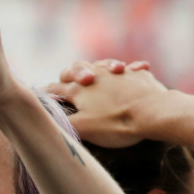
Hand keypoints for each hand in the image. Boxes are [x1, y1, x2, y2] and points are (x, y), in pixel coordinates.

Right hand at [46, 60, 167, 147]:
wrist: (153, 113)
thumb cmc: (115, 122)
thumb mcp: (83, 129)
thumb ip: (63, 123)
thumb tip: (49, 120)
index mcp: (79, 89)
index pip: (55, 89)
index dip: (45, 94)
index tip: (39, 97)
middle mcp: (96, 76)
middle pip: (75, 68)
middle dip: (69, 74)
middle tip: (70, 83)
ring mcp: (117, 73)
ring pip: (101, 64)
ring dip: (97, 68)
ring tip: (98, 75)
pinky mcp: (138, 76)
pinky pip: (129, 69)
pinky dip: (125, 71)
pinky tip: (128, 72)